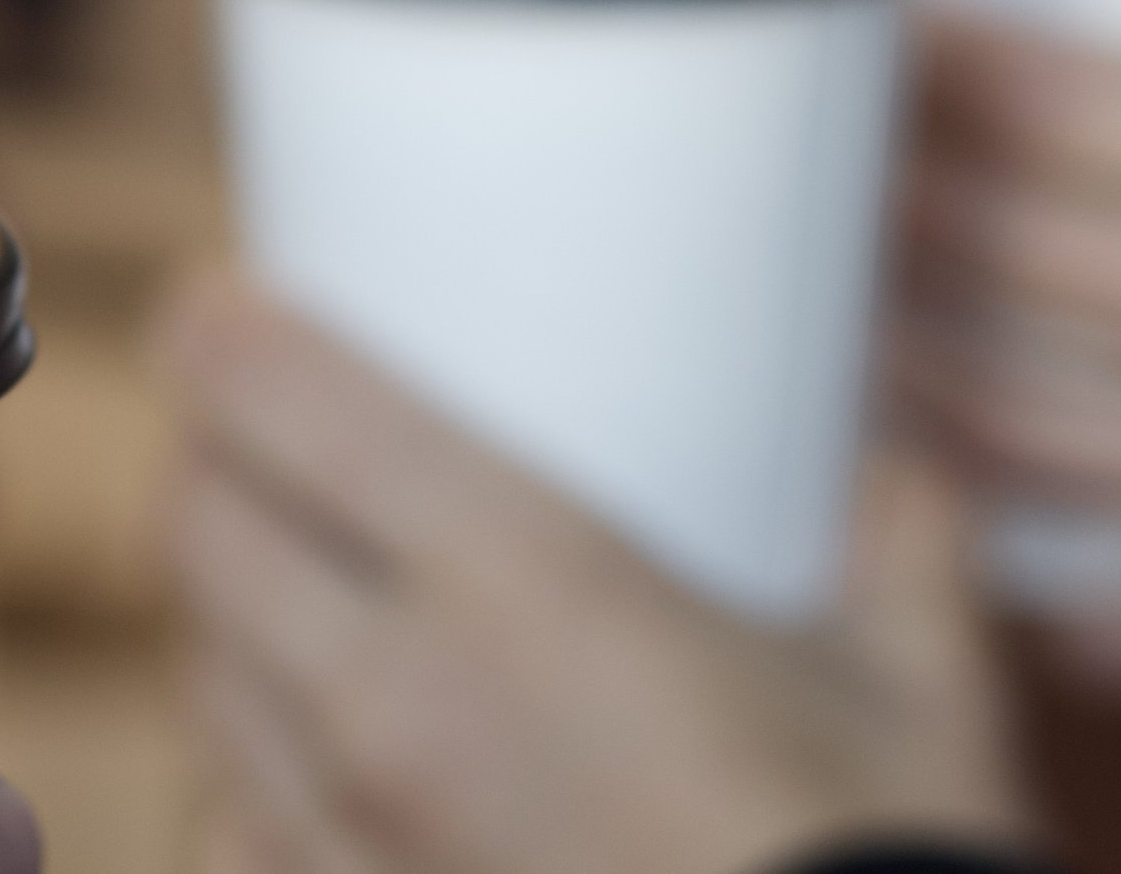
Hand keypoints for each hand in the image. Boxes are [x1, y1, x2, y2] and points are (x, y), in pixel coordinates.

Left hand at [157, 270, 1025, 873]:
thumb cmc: (883, 870)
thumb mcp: (920, 697)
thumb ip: (900, 550)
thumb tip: (898, 479)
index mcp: (518, 579)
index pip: (286, 405)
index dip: (216, 334)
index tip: (208, 304)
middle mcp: (391, 695)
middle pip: (200, 525)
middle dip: (205, 458)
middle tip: (243, 431)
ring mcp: (347, 831)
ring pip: (200, 669)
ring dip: (215, 603)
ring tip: (270, 575)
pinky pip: (232, 819)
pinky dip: (241, 764)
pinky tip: (296, 757)